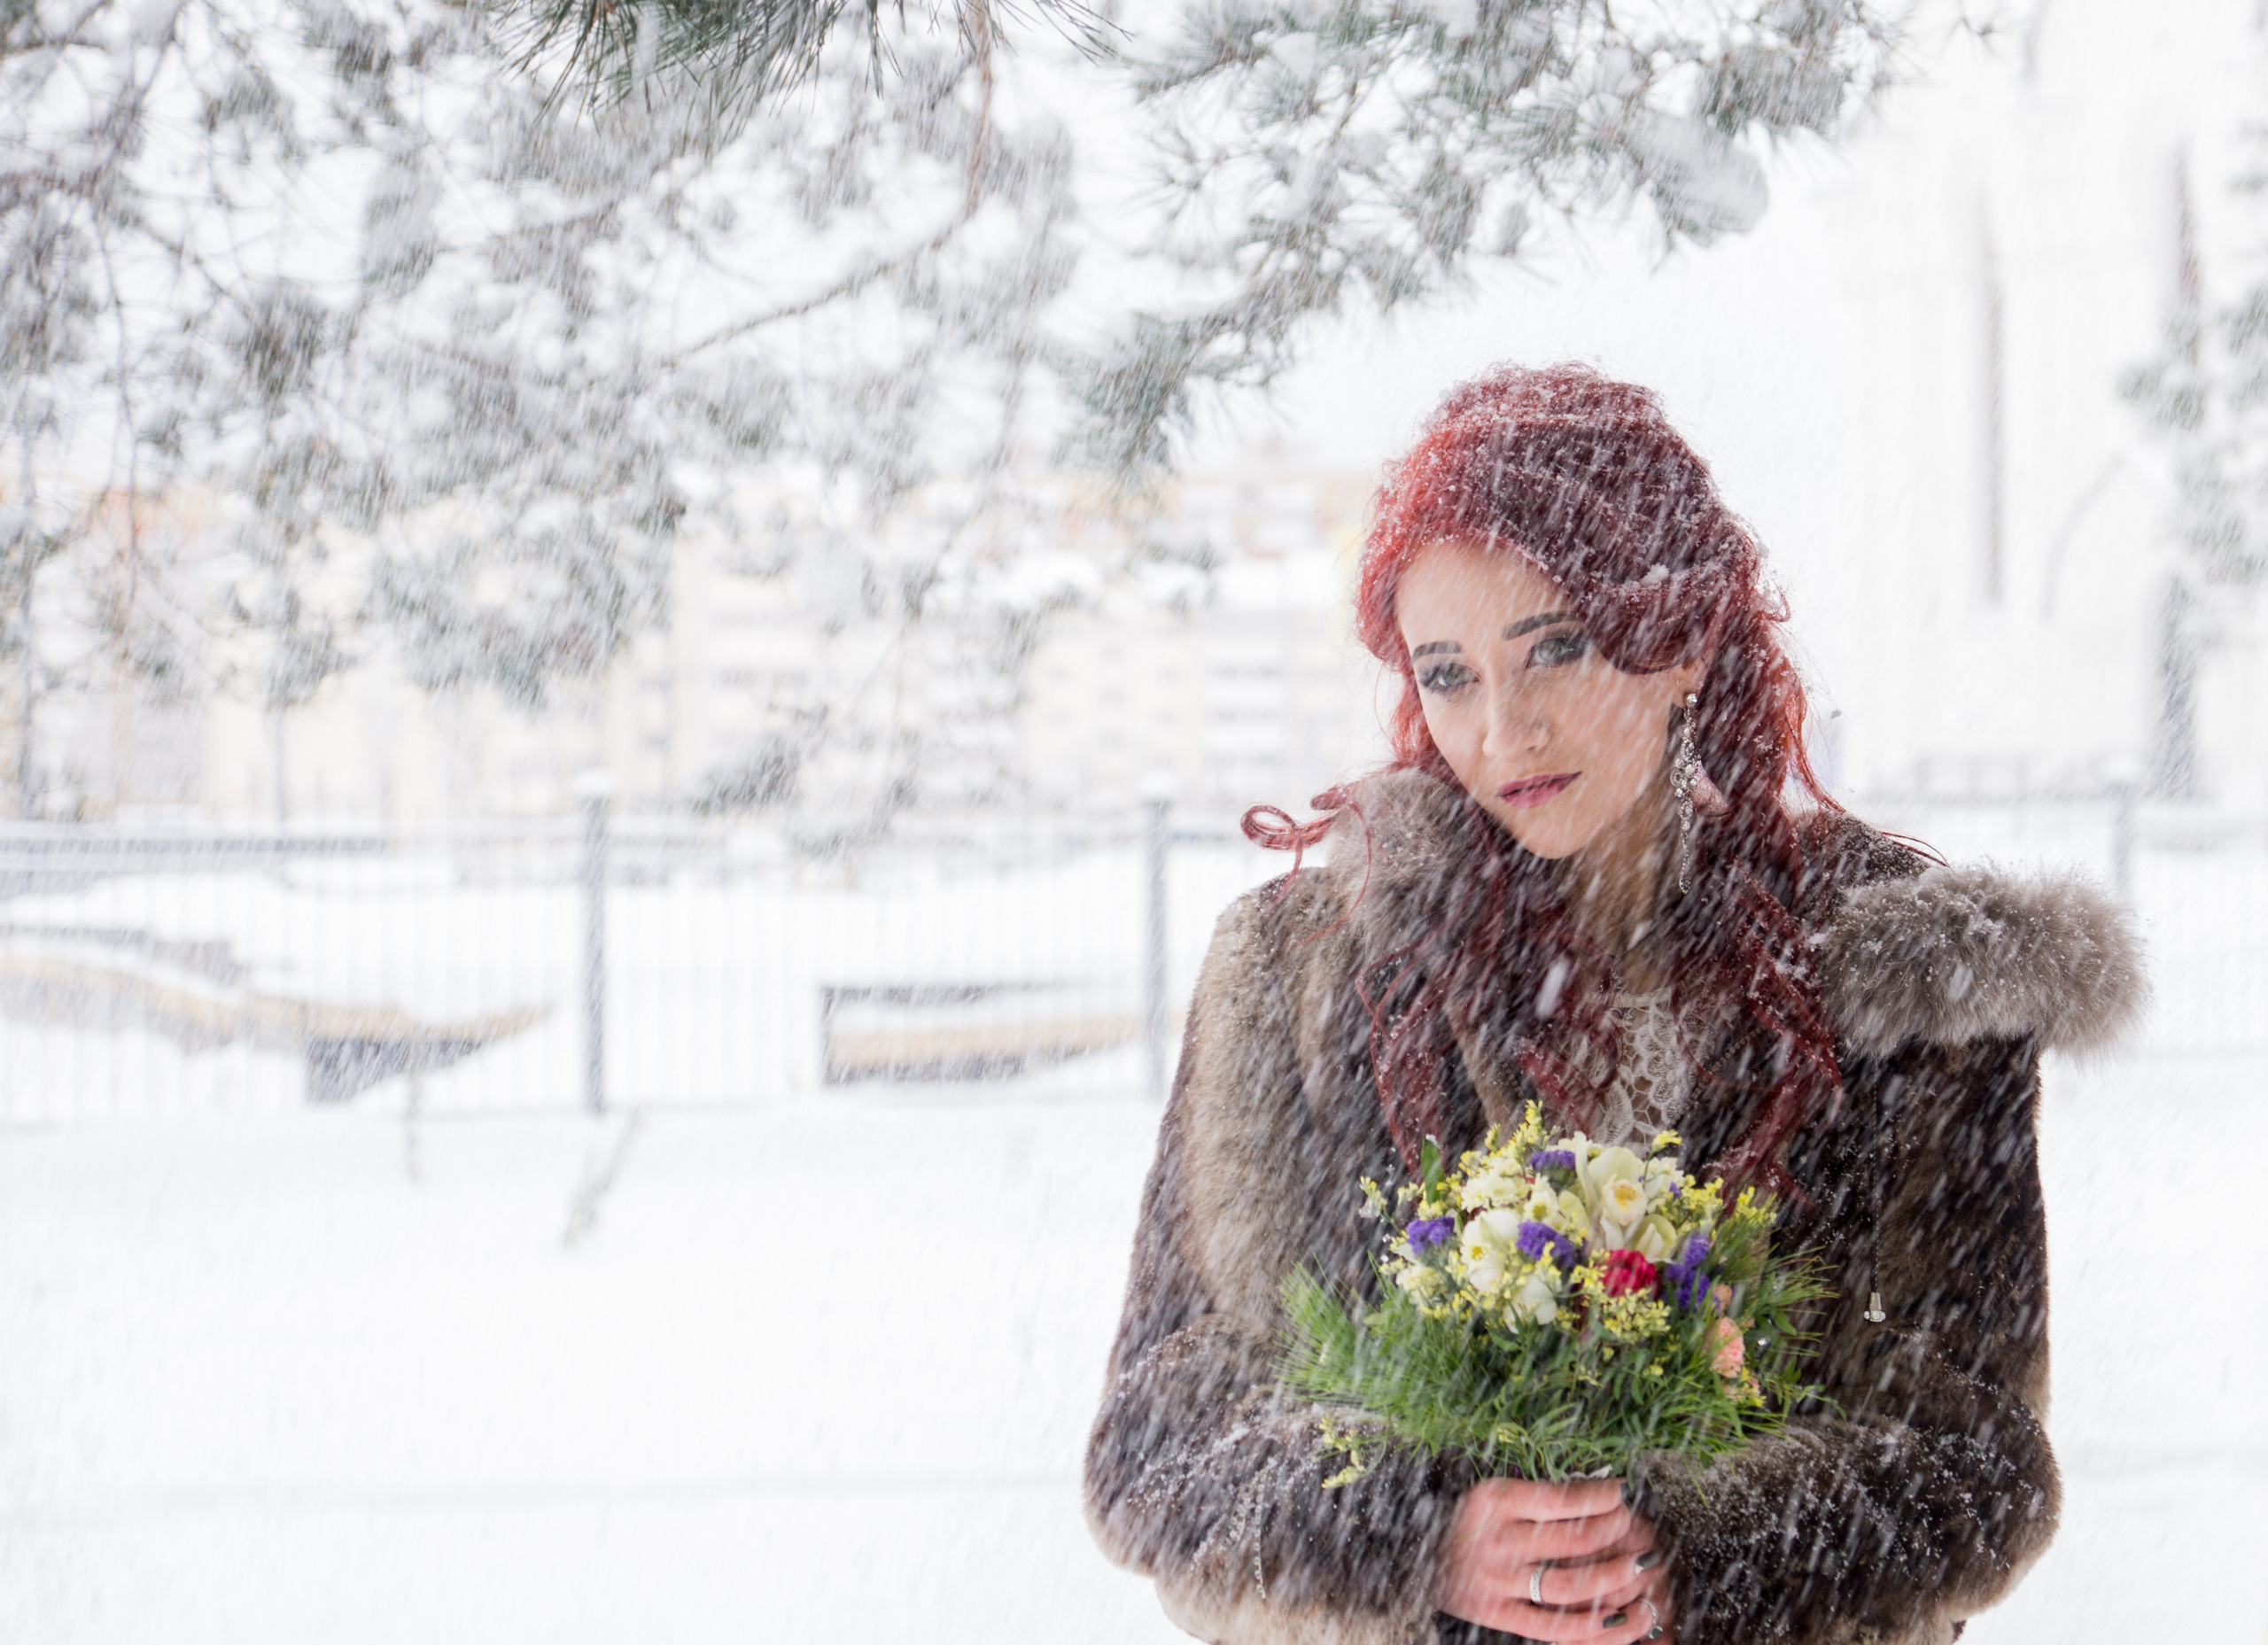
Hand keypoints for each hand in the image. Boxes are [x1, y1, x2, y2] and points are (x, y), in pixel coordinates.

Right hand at [1436, 1477, 1674, 1641]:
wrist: (1415, 1555)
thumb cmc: (1468, 1519)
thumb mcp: (1494, 1493)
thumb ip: (1541, 1495)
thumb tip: (1606, 1491)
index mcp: (1493, 1500)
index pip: (1561, 1499)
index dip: (1600, 1496)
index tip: (1621, 1491)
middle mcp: (1496, 1541)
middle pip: (1573, 1542)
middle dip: (1614, 1532)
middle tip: (1632, 1525)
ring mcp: (1497, 1582)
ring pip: (1570, 1587)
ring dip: (1614, 1578)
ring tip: (1640, 1568)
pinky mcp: (1497, 1614)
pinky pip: (1553, 1628)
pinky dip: (1591, 1625)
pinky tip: (1619, 1616)